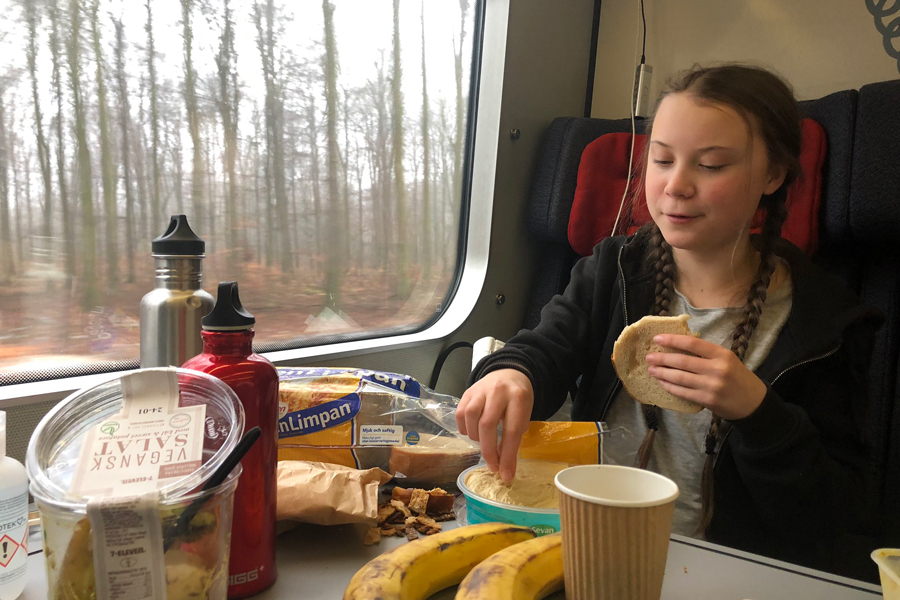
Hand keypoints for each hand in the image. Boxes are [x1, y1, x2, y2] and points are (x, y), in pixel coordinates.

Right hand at [456, 369, 533, 482]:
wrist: (509, 373)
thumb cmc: (518, 400)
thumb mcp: (523, 416)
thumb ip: (514, 438)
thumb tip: (504, 469)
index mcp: (518, 398)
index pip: (511, 430)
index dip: (507, 455)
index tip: (505, 474)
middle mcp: (498, 391)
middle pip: (487, 425)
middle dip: (488, 451)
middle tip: (492, 466)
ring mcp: (481, 389)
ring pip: (471, 417)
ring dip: (476, 437)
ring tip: (483, 442)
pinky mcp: (468, 391)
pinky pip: (460, 413)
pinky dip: (465, 428)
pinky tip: (472, 432)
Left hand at [646, 334, 766, 420]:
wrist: (752, 401)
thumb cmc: (736, 376)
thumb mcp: (727, 359)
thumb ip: (706, 353)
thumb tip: (677, 345)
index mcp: (722, 354)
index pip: (692, 344)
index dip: (672, 340)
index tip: (657, 338)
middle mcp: (717, 369)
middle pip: (683, 361)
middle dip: (662, 358)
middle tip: (649, 357)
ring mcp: (711, 386)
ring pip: (680, 377)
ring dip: (662, 373)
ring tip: (651, 369)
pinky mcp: (707, 400)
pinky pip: (683, 392)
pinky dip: (670, 386)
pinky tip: (662, 382)